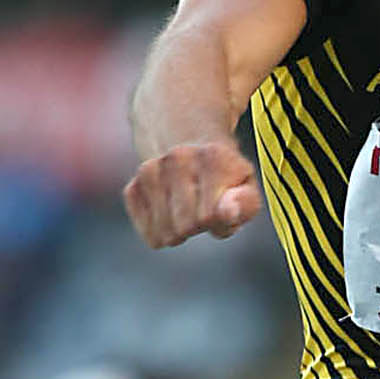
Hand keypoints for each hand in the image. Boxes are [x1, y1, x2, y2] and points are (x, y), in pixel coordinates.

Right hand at [123, 140, 260, 248]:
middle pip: (185, 227)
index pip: (209, 215)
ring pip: (165, 234)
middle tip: (203, 209)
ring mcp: (149, 172)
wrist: (188, 144)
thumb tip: (227, 212)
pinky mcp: (133, 188)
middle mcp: (176, 159)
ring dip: (180, 232)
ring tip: (188, 209)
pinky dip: (162, 232)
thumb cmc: (224, 177)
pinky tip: (170, 212)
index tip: (224, 208)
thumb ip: (244, 203)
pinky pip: (149, 234)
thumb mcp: (246, 186)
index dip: (221, 222)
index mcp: (211, 157)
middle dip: (199, 227)